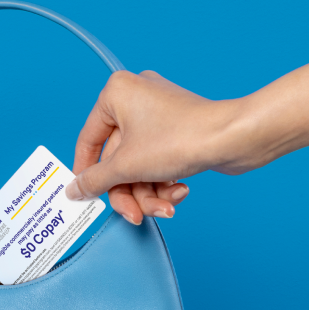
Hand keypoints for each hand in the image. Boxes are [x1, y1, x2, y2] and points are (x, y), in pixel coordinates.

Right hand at [65, 70, 235, 223]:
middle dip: (129, 192)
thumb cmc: (180, 139)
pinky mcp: (177, 129)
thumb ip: (94, 181)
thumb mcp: (126, 166)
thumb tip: (73, 190)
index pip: (88, 142)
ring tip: (165, 208)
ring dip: (148, 193)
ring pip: (138, 166)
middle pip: (117, 161)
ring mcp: (158, 114)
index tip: (86, 196)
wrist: (234, 139)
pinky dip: (164, 182)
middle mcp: (136, 99)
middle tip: (134, 214)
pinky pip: (157, 161)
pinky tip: (179, 192)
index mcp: (116, 94)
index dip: (87, 174)